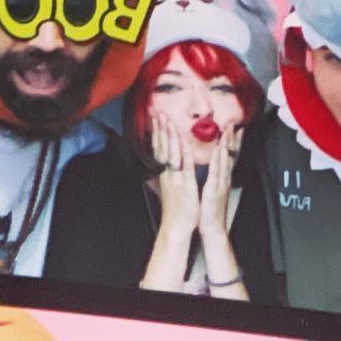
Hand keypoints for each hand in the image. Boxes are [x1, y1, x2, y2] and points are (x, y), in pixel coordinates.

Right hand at [151, 117, 200, 238]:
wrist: (176, 227)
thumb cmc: (175, 209)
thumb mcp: (169, 189)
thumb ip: (166, 176)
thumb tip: (162, 167)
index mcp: (165, 174)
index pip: (159, 149)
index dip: (157, 133)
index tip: (156, 119)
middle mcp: (168, 174)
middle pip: (162, 148)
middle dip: (160, 129)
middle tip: (158, 113)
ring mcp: (176, 179)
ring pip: (171, 154)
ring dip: (169, 137)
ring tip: (167, 121)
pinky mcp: (185, 185)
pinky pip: (184, 167)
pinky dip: (184, 154)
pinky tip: (183, 142)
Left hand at [198, 123, 241, 238]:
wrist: (213, 229)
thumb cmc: (210, 211)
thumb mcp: (213, 192)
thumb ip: (214, 179)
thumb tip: (213, 169)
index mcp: (222, 179)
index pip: (229, 157)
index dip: (233, 143)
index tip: (236, 129)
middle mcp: (224, 179)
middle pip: (230, 156)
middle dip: (232, 139)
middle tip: (234, 123)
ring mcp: (221, 184)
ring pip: (225, 161)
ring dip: (227, 144)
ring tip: (228, 130)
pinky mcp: (214, 189)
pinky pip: (216, 172)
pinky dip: (218, 160)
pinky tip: (219, 149)